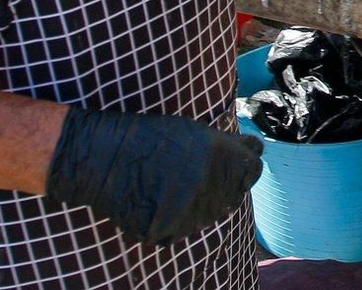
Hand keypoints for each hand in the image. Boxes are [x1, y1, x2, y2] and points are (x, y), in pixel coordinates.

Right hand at [45, 106, 263, 244]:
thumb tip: (257, 151)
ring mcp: (190, 212)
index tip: (234, 163)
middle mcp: (211, 187)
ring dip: (199, 202)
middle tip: (195, 172)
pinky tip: (157, 198)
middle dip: (222, 184)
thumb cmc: (151, 136)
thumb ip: (230, 145)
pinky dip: (174, 217)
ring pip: (209, 213)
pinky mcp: (168, 231)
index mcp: (222, 159)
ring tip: (172, 183)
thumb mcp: (196, 130)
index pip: (254, 169)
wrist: (103, 155)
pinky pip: (181, 228)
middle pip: (233, 194)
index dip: (244, 165)